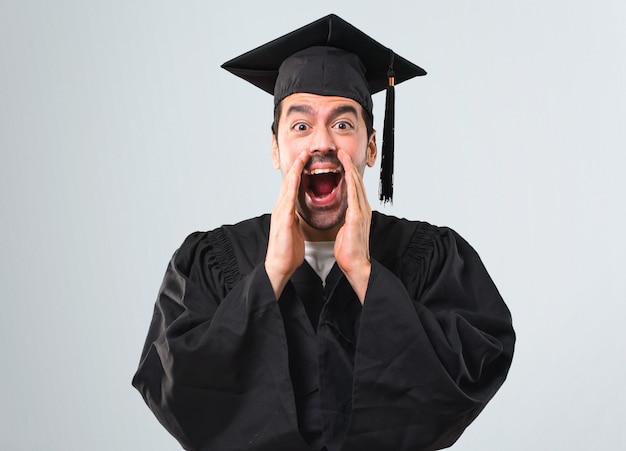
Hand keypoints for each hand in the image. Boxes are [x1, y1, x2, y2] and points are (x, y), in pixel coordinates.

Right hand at [265, 150, 308, 298]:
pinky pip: (289, 199)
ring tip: (302, 157)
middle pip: (289, 182)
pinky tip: (297, 177)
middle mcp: (281, 208)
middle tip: (305, 151)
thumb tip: (298, 211)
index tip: (307, 160)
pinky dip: (293, 186)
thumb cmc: (288, 251)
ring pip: (288, 186)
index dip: (299, 172)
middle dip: (297, 165)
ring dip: (295, 170)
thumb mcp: (294, 229)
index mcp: (286, 210)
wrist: (279, 266)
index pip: (293, 187)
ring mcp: (281, 213)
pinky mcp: (283, 220)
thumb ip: (295, 218)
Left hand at [335, 150, 371, 302]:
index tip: (341, 161)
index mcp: (360, 212)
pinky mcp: (357, 217)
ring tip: (342, 156)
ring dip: (349, 169)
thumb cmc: (349, 251)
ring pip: (356, 185)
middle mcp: (363, 209)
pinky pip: (353, 195)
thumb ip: (346, 218)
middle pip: (357, 182)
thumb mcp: (346, 229)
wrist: (356, 264)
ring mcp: (362, 212)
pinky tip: (346, 172)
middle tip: (341, 152)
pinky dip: (350, 182)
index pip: (354, 188)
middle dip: (349, 166)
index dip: (349, 173)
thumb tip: (342, 213)